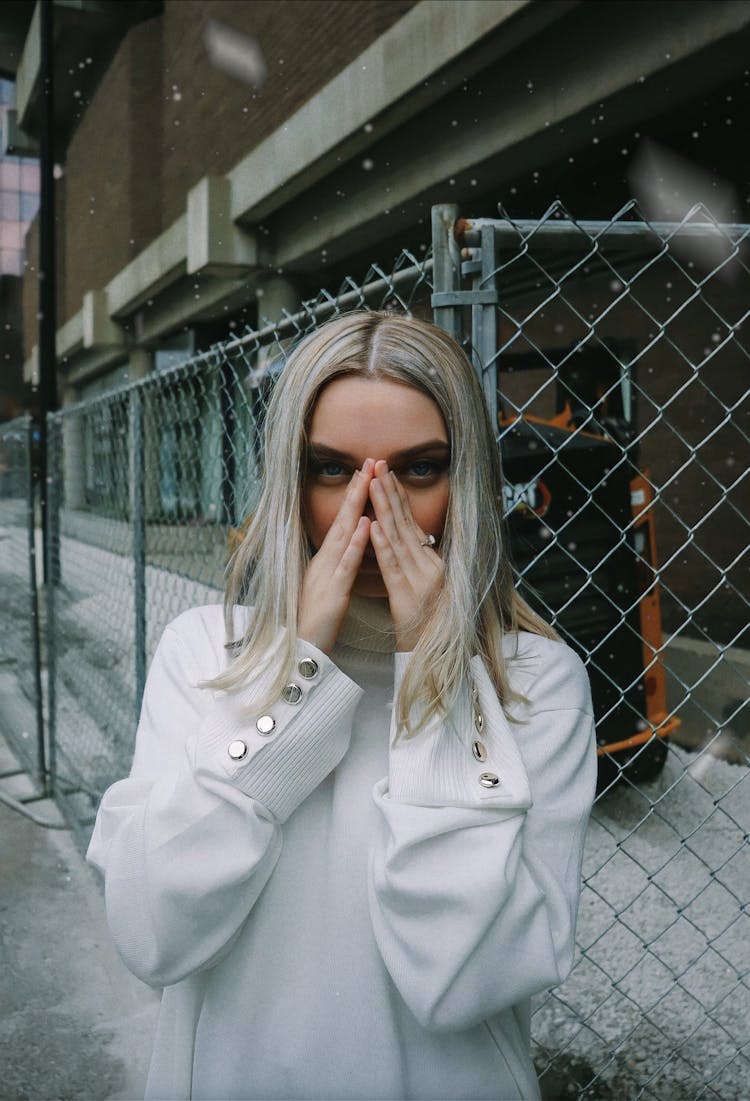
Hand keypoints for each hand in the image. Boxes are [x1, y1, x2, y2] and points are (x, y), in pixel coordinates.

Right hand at [298, 459, 373, 653]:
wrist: (300, 650)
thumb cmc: (316, 621)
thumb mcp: (327, 587)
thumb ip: (335, 566)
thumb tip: (346, 548)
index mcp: (326, 560)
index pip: (343, 522)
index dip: (354, 497)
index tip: (366, 472)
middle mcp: (325, 560)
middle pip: (342, 519)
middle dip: (356, 490)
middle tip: (369, 462)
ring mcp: (327, 573)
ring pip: (344, 534)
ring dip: (355, 506)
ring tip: (367, 480)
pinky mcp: (333, 591)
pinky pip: (346, 563)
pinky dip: (356, 543)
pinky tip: (365, 524)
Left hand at [369, 460, 444, 650]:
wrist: (437, 656)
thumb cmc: (428, 625)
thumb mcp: (425, 587)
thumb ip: (417, 563)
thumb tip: (409, 539)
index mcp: (432, 562)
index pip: (411, 522)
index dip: (398, 496)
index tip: (386, 472)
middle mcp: (430, 566)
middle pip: (406, 524)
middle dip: (390, 492)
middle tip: (379, 464)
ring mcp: (420, 580)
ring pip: (399, 539)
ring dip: (385, 509)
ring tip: (374, 484)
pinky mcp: (408, 596)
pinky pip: (393, 567)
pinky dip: (382, 545)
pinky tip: (373, 526)